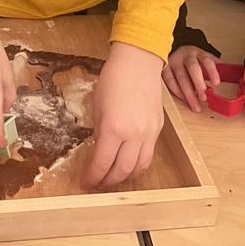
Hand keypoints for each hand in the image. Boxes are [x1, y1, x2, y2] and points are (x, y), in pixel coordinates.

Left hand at [85, 43, 163, 188]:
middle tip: (99, 183)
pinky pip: (149, 154)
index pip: (102, 163)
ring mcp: (149, 133)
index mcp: (113, 128)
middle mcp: (133, 134)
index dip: (93, 177)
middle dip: (108, 181)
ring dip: (125, 177)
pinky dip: (138, 164)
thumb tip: (100, 147)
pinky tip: (129, 164)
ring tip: (114, 177)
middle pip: (122, 170)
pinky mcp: (158, 128)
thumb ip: (99, 130)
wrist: (138, 62)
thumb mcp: (97, 105)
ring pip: (139, 167)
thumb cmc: (113, 78)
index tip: (86, 182)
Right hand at [162, 45, 220, 112]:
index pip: (207, 60)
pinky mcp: (165, 68)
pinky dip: (177, 92)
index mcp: (199, 53)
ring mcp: (174, 61)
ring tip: (195, 105)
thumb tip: (234, 78)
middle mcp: (186, 56)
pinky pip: (170, 81)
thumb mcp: (206, 59)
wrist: (176, 51)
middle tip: (204, 97)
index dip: (212, 71)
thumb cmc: (194, 59)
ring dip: (188, 93)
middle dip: (198, 84)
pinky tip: (184, 99)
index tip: (216, 83)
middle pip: (193, 68)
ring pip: (180, 77)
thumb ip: (217, 68)